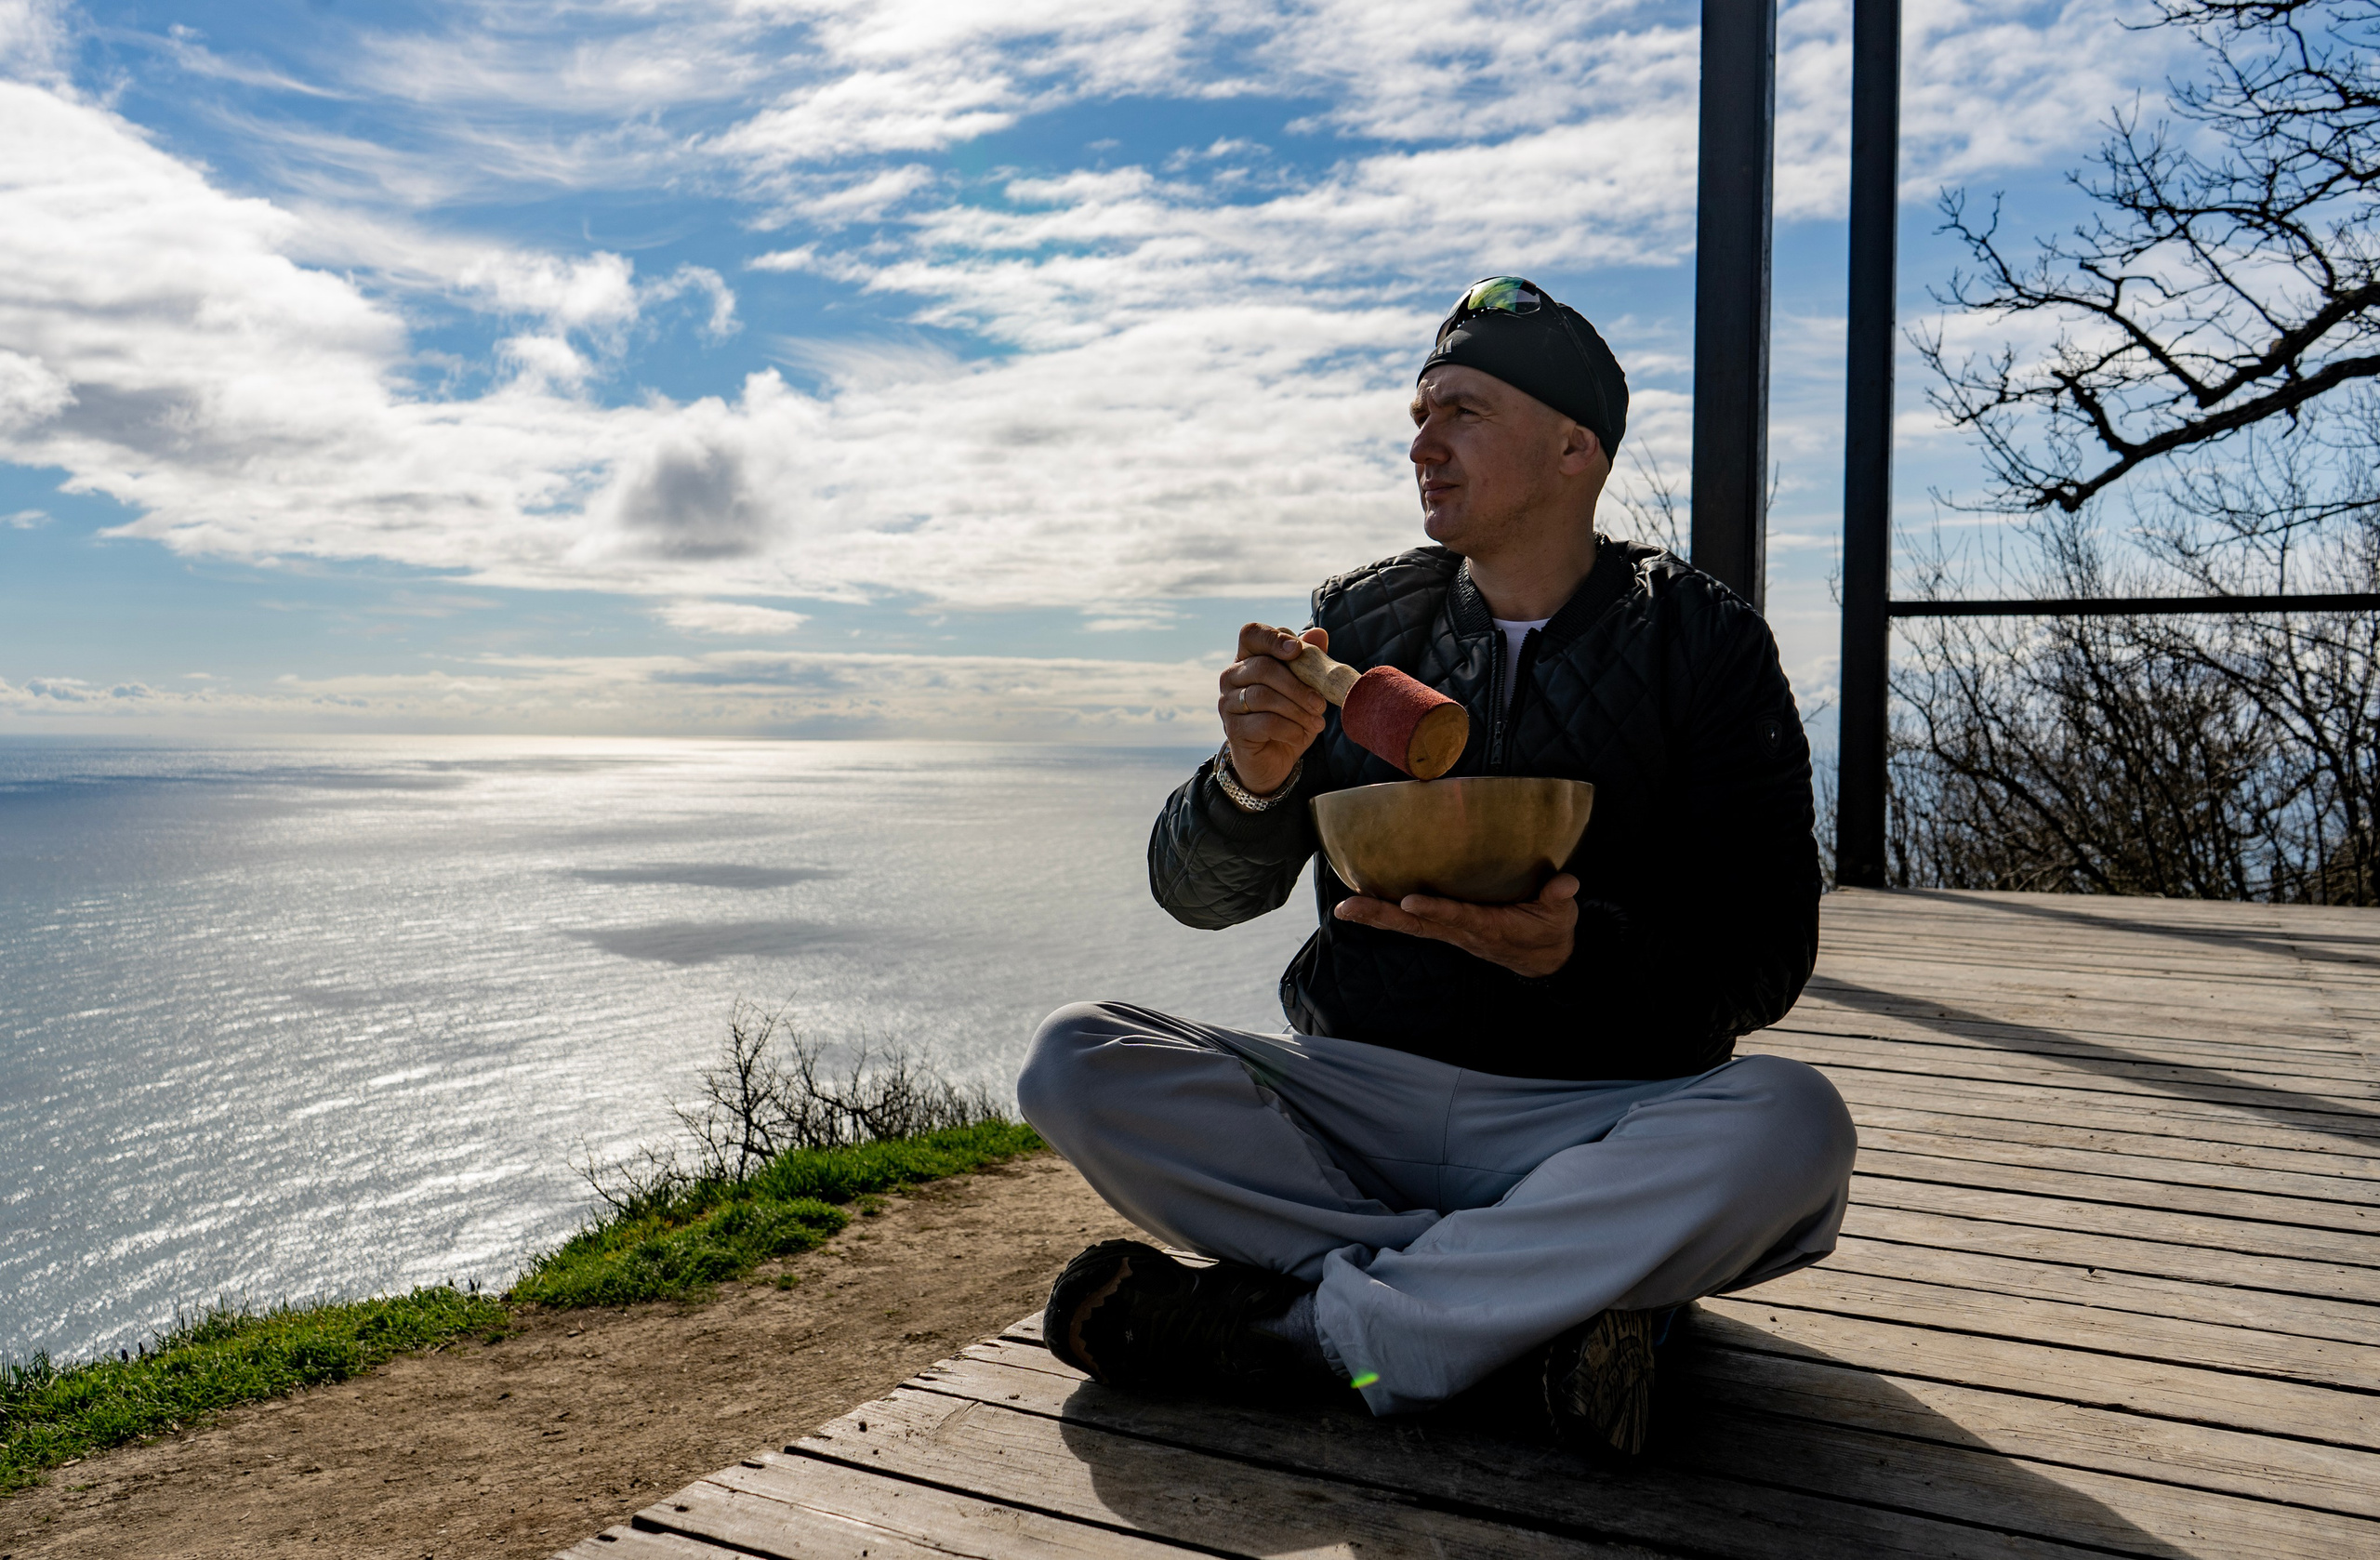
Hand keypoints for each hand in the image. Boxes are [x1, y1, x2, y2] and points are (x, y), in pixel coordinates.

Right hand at [1218, 622, 1328, 795]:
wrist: (1273, 761)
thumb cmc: (1288, 719)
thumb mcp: (1304, 690)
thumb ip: (1309, 661)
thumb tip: (1319, 633)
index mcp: (1248, 659)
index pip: (1251, 634)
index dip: (1272, 638)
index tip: (1297, 650)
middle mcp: (1231, 677)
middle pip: (1263, 667)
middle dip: (1298, 686)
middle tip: (1321, 703)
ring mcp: (1227, 703)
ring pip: (1264, 696)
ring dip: (1297, 710)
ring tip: (1317, 722)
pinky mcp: (1232, 729)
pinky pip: (1265, 722)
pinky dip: (1290, 729)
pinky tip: (1301, 736)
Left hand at [1333, 872, 1579, 978]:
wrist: (1544, 959)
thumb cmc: (1551, 930)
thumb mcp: (1561, 915)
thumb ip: (1560, 898)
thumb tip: (1566, 882)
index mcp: (1491, 927)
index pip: (1460, 918)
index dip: (1437, 911)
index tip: (1411, 902)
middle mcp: (1463, 931)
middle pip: (1418, 926)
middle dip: (1383, 917)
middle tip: (1348, 908)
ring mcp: (1451, 932)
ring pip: (1408, 926)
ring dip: (1376, 916)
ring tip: (1344, 908)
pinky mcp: (1447, 929)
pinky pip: (1412, 923)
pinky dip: (1385, 915)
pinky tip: (1360, 905)